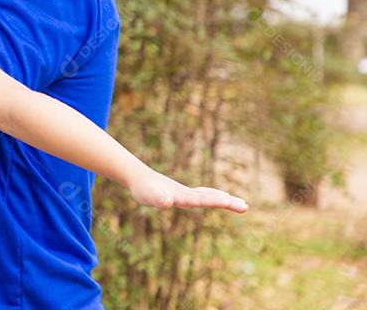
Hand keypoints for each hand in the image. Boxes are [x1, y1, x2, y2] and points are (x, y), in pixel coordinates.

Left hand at [129, 167, 247, 212]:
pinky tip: (220, 197)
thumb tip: (166, 201)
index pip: (200, 199)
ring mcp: (186, 193)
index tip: (229, 200)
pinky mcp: (183, 194)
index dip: (214, 200)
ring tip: (241, 203)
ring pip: (208, 194)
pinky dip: (214, 195)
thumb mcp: (149, 196)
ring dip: (224, 198)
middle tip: (246, 207)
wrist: (138, 177)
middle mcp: (187, 193)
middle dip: (227, 202)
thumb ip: (159, 198)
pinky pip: (202, 194)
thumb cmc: (144, 189)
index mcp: (181, 196)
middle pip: (210, 197)